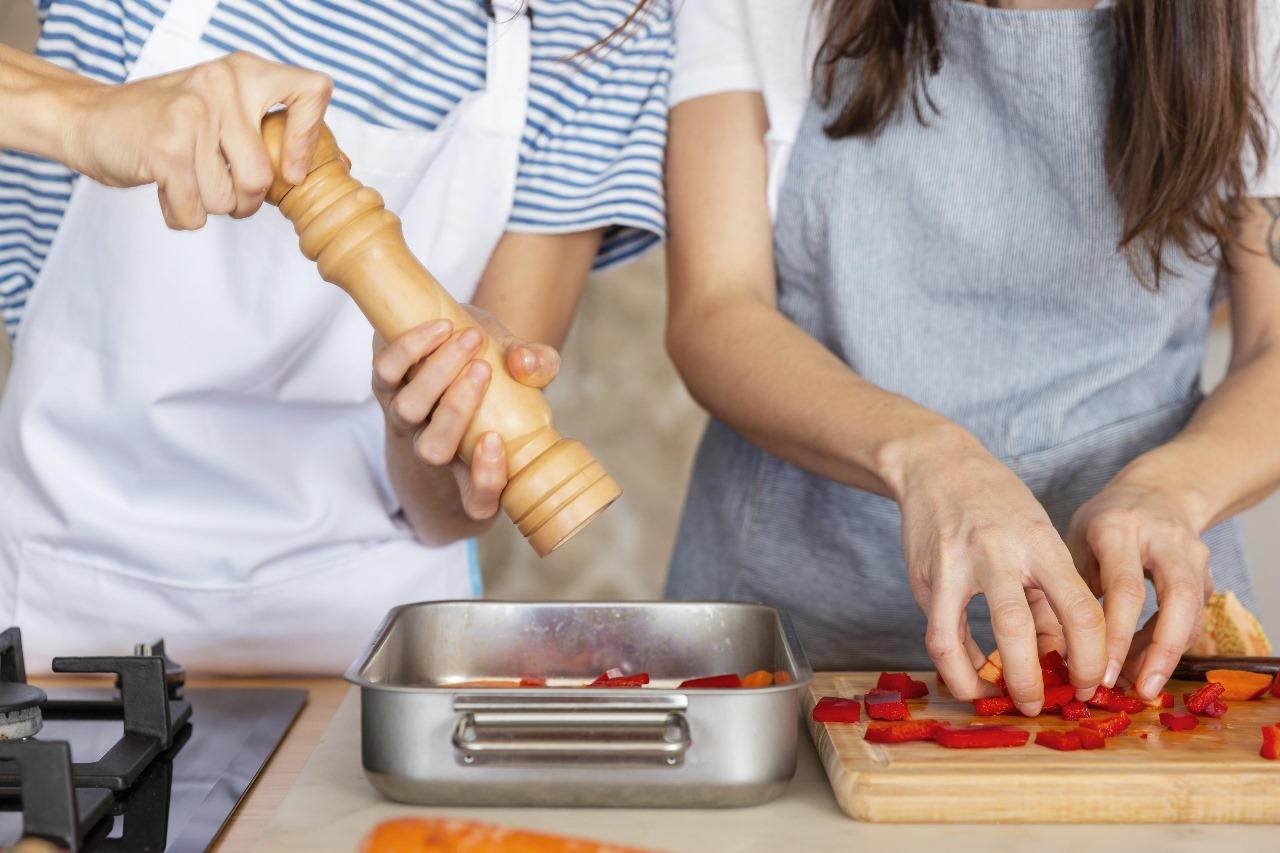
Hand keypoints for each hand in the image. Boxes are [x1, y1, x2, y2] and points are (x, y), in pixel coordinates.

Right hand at [61, 52, 332, 228]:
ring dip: (208, 207)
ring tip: (186, 182)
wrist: (91, 119)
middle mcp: (222, 84)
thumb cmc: (168, 124)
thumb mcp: (228, 114)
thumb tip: (342, 166)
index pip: (312, 90)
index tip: (292, 171)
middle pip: (263, 177)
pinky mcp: (166, 147)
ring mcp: (193, 114)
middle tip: (218, 187)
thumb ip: (277, 134)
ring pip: (229, 199)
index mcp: (245, 72)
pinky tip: (166, 190)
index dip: (311, 139)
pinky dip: (180, 215)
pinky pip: (195, 212)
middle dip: (243, 201)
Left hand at [371, 307, 559, 519]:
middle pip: (432, 451)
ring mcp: (405, 418)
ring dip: (436, 373)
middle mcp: (435, 448)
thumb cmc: (497, 368)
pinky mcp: (385, 383)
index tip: (495, 439)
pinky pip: (386, 372)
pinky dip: (410, 348)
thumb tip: (524, 361)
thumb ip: (539, 366)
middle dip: (455, 410)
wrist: (453, 341)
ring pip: (407, 410)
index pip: (478, 501)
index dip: (486, 481)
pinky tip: (441, 327)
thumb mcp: (526, 369)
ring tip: (469, 338)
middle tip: (483, 368)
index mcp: (473, 465)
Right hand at [896, 429, 1106, 714]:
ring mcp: (954, 564)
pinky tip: (969, 672)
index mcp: (1041, 544)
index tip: (1089, 684)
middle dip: (1030, 681)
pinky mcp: (924, 575)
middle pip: (1017, 629)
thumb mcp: (1038, 536)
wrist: (938, 465)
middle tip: (1040, 706)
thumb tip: (1061, 655)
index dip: (1089, 659)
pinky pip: (937, 633)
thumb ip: (1050, 593)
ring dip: (979, 681)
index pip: (1080, 611)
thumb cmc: (999, 504)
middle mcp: (998, 553)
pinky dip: (953, 662)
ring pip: (960, 637)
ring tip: (994, 698)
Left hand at [1066, 471, 1212, 699]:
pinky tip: (1145, 665)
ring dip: (1168, 655)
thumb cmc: (1104, 523)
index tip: (1099, 674)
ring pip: (1194, 612)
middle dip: (1158, 651)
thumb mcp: (1073, 541)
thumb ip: (1065, 590)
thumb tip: (1050, 654)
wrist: (1159, 491)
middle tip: (1138, 691)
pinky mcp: (1208, 571)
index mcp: (1118, 528)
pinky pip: (1195, 616)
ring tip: (1140, 688)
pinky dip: (1171, 644)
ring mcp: (1192, 553)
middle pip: (1176, 600)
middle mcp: (1163, 538)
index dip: (1115, 636)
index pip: (1125, 588)